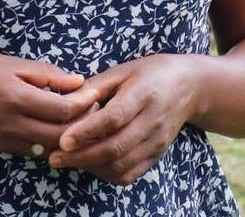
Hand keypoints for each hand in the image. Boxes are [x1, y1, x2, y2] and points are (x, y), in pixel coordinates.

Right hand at [0, 54, 98, 157]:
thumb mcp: (15, 64)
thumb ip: (49, 74)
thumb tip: (79, 82)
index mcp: (17, 98)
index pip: (62, 110)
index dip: (84, 102)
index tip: (95, 92)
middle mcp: (13, 124)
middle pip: (61, 135)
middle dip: (83, 123)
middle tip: (94, 108)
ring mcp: (8, 140)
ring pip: (51, 148)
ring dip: (70, 136)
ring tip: (81, 118)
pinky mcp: (5, 148)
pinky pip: (37, 151)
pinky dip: (53, 142)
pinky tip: (59, 127)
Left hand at [48, 54, 200, 185]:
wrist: (190, 86)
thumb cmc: (149, 73)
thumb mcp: (123, 70)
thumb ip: (95, 86)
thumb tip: (65, 102)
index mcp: (143, 93)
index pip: (114, 118)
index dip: (87, 131)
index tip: (63, 139)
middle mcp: (153, 121)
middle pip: (116, 147)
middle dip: (82, 156)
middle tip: (54, 156)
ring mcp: (157, 142)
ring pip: (121, 165)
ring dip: (91, 167)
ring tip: (66, 160)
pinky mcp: (157, 155)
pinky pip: (130, 174)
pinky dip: (106, 174)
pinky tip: (89, 164)